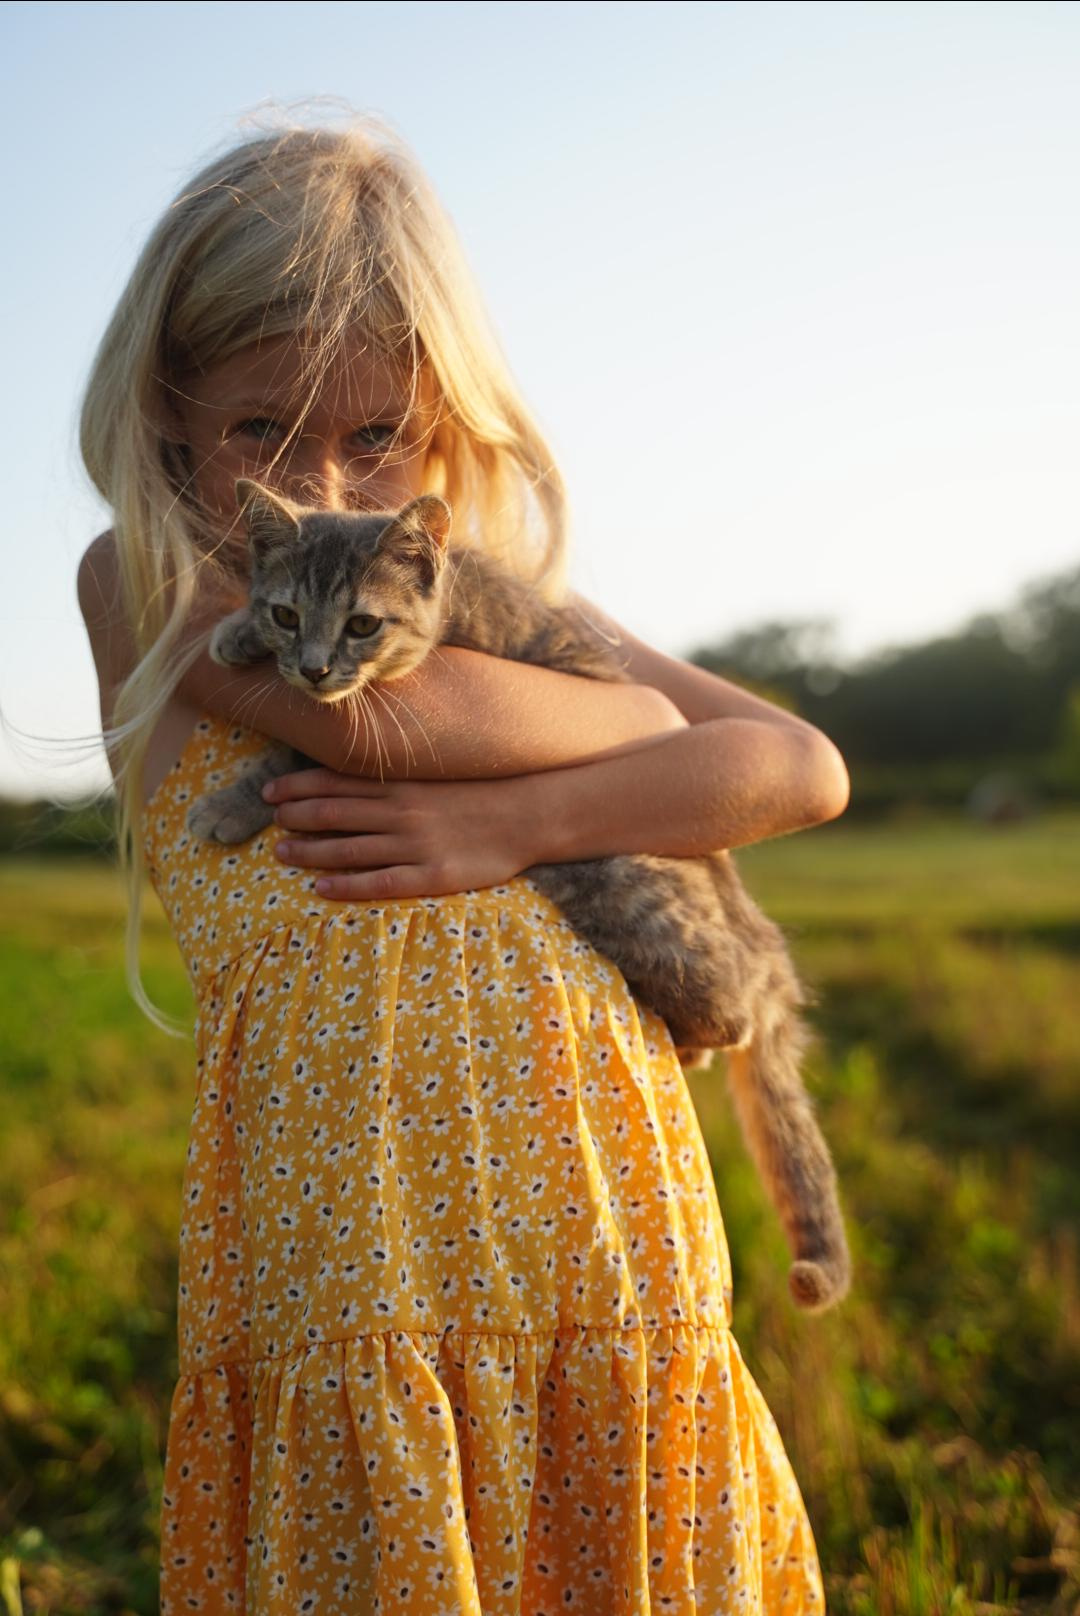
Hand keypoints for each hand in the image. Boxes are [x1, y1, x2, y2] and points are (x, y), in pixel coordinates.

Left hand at [264, 767, 536, 900]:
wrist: (527, 816)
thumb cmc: (480, 795)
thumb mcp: (434, 776)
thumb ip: (396, 779)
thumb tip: (354, 779)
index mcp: (401, 785)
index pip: (336, 782)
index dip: (298, 787)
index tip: (270, 793)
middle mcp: (400, 812)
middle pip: (334, 813)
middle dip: (296, 817)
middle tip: (269, 823)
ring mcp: (414, 845)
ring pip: (349, 848)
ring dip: (310, 851)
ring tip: (281, 853)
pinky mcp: (431, 876)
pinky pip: (380, 882)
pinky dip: (347, 885)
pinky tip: (321, 889)